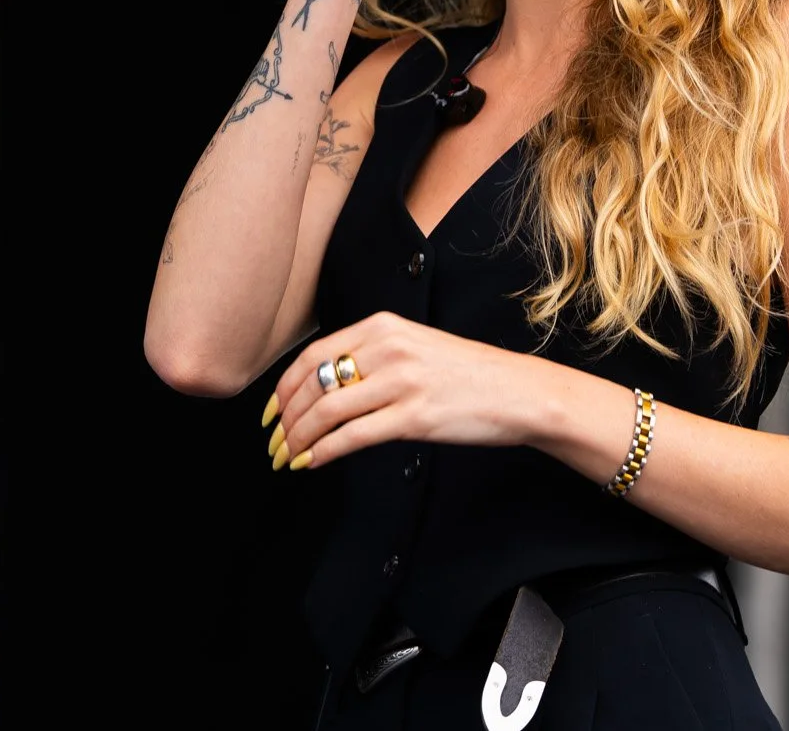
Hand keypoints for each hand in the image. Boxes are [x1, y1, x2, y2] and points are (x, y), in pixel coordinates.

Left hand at [260, 311, 533, 470]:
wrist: (519, 391)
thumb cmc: (469, 374)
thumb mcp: (416, 346)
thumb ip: (373, 356)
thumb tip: (325, 387)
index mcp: (384, 326)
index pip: (314, 355)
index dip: (283, 388)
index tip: (270, 413)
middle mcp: (389, 348)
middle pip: (314, 383)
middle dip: (285, 419)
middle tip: (274, 444)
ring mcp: (402, 382)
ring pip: (327, 412)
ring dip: (299, 439)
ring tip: (290, 457)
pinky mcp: (415, 416)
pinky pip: (354, 436)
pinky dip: (325, 452)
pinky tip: (314, 462)